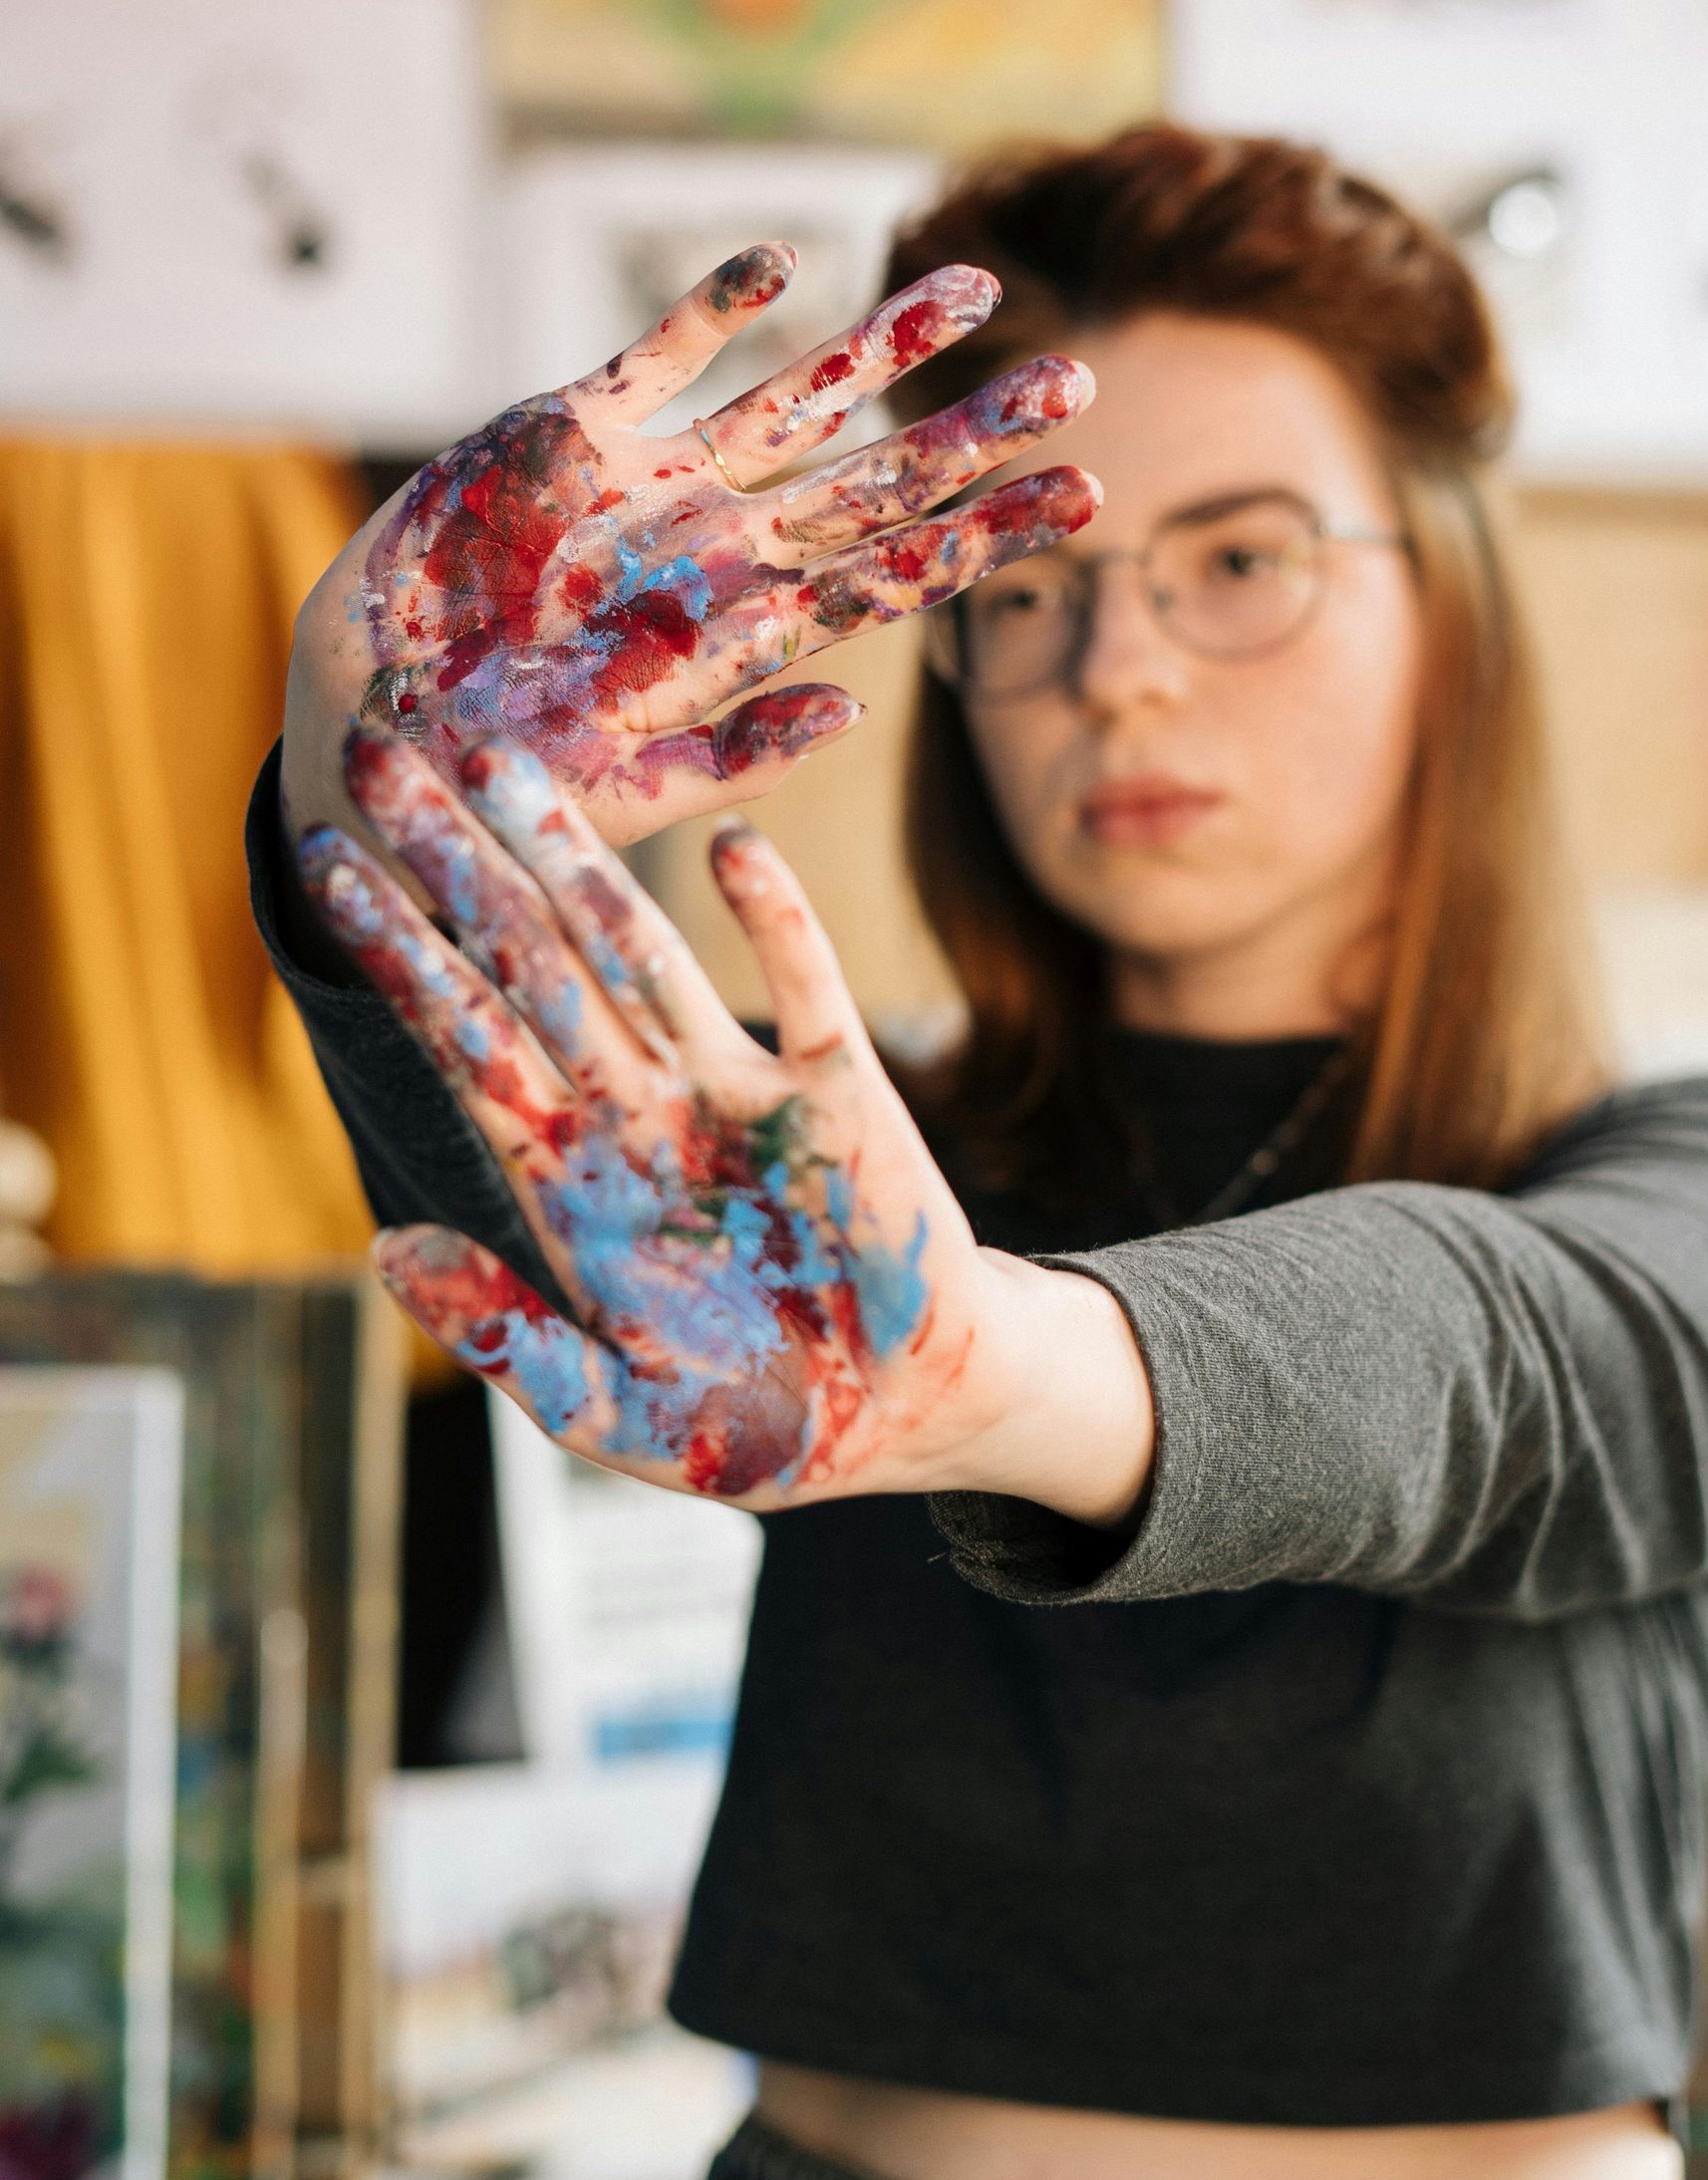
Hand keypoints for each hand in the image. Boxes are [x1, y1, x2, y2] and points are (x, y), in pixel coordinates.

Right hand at [283, 242, 1094, 848]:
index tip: (1090, 495)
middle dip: (975, 434)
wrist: (379, 729)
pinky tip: (780, 264)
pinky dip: (710, 309)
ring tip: (976, 287)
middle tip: (1079, 380)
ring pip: (795, 401)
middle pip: (877, 481)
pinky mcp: (571, 434)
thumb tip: (854, 703)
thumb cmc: (505, 783)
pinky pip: (656, 355)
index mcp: (749, 634)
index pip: (900, 576)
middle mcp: (722, 549)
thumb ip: (736, 754)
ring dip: (882, 347)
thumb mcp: (626, 792)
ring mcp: (655, 486)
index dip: (991, 533)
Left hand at [298, 731, 1154, 1517]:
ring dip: (583, 862)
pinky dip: (776, 923)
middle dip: (460, 862)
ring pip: (643, 954)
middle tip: (390, 754)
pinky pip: (807, 994)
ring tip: (514, 766)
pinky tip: (737, 853)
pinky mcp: (844, 1097)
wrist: (904, 1422)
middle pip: (532, 963)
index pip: (466, 1040)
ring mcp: (738, 1094)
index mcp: (572, 1183)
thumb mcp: (607, 1411)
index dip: (401, 953)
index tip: (331, 868)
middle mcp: (641, 1113)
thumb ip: (503, 1339)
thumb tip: (388, 1251)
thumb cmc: (750, 1425)